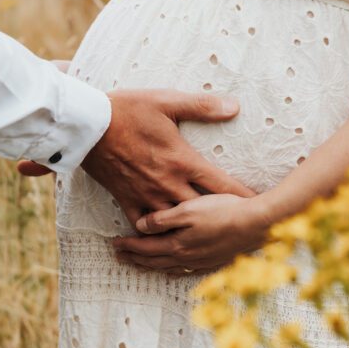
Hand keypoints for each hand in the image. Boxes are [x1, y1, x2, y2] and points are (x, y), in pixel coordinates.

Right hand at [19, 89, 254, 227]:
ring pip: (176, 224)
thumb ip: (202, 106)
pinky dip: (157, 236)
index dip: (243, 198)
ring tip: (211, 246)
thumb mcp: (167, 101)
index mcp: (183, 160)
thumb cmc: (128, 110)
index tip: (261, 207)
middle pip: (203, 211)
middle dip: (223, 222)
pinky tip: (166, 244)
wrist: (87, 126)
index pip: (221, 185)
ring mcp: (147, 195)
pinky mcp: (126, 199)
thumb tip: (234, 107)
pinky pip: (144, 226)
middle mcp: (168, 183)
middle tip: (244, 233)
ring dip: (193, 234)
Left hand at [112, 193, 271, 273]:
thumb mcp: (189, 210)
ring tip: (137, 264)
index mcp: (177, 245)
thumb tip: (140, 227)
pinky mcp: (212, 262)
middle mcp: (186, 258)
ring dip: (149, 265)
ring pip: (167, 267)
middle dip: (134, 258)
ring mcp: (200, 262)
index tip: (114, 244)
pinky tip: (170, 269)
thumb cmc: (223, 212)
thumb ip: (163, 220)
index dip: (128, 246)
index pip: (145, 248)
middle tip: (118, 256)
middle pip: (153, 261)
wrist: (256, 225)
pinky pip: (183, 270)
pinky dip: (170, 269)